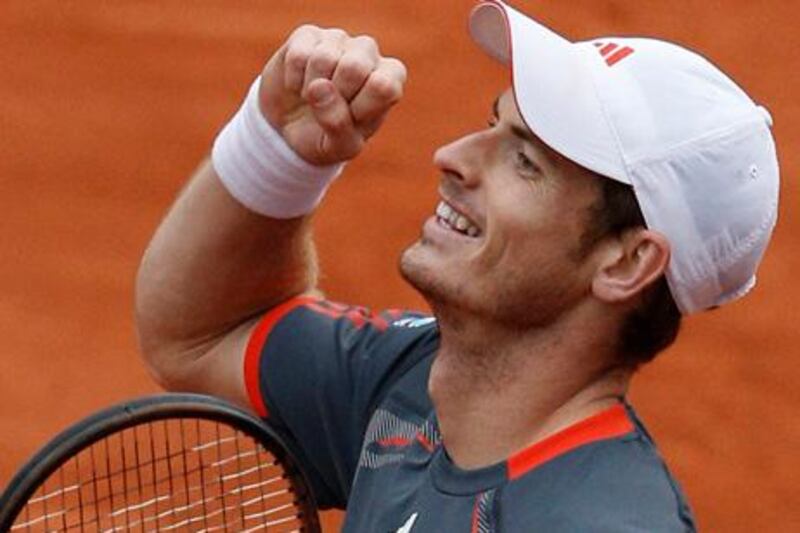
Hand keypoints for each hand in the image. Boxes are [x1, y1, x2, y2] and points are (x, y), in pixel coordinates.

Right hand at [259, 25, 406, 165]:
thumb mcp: (339, 147)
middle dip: (335, 97)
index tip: (352, 118)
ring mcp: (338, 39)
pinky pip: (299, 55)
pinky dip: (293, 81)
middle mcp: (369, 52)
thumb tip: (319, 85)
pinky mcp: (307, 35)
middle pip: (354, 67)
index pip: (383, 87)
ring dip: (310, 91)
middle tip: (330, 107)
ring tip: (313, 97)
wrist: (290, 129)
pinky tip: (298, 85)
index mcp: (389, 79)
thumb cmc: (326, 137)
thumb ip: (338, 124)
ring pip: (324, 58)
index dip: (360, 109)